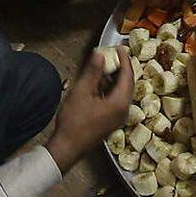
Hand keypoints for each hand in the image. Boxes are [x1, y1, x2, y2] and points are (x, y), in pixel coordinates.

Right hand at [46, 46, 132, 172]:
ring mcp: (118, 118)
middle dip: (121, 68)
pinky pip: (116, 100)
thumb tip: (100, 54)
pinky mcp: (111, 122)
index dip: (124, 59)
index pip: (127, 75)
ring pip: (122, 92)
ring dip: (115, 78)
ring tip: (105, 66)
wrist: (67, 148)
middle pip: (127, 84)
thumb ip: (93, 72)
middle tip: (114, 55)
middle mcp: (124, 110)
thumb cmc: (74, 121)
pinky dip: (111, 89)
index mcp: (120, 102)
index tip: (119, 48)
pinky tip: (100, 84)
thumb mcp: (82, 92)